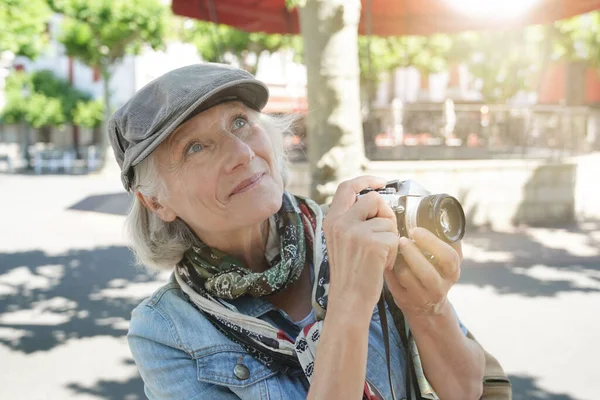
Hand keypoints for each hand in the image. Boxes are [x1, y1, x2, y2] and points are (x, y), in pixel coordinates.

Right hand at [323, 176, 398, 318]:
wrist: (349, 300)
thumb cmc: (349, 273)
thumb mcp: (341, 241)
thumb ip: (352, 220)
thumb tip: (376, 202)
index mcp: (331, 220)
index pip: (347, 187)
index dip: (365, 181)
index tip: (380, 182)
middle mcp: (341, 222)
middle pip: (373, 199)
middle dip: (386, 213)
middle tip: (385, 232)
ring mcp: (356, 232)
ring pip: (387, 220)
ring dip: (390, 237)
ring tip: (379, 256)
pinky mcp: (373, 244)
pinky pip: (394, 237)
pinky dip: (393, 251)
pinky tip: (382, 264)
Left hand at [384, 227, 462, 316]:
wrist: (428, 307)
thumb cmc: (433, 271)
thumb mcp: (443, 259)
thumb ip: (439, 240)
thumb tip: (425, 212)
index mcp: (453, 270)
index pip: (449, 256)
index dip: (432, 241)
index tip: (416, 229)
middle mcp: (442, 285)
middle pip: (429, 272)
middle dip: (413, 253)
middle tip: (402, 238)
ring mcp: (424, 297)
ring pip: (410, 278)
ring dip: (399, 261)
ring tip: (393, 248)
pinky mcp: (407, 302)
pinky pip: (396, 285)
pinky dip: (390, 270)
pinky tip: (388, 260)